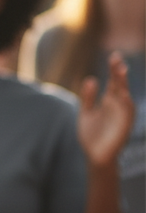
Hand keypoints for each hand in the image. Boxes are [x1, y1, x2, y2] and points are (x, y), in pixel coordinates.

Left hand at [77, 52, 134, 168]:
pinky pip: (127, 115)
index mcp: (109, 102)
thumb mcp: (86, 112)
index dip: (114, 70)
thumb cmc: (92, 135)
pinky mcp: (123, 128)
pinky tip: (122, 94)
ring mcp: (121, 117)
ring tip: (120, 70)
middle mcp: (117, 107)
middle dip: (118, 73)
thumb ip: (88, 97)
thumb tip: (91, 79)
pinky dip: (126, 104)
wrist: (94, 156)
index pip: (113, 83)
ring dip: (123, 85)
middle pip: (119, 87)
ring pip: (125, 98)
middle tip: (116, 59)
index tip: (114, 56)